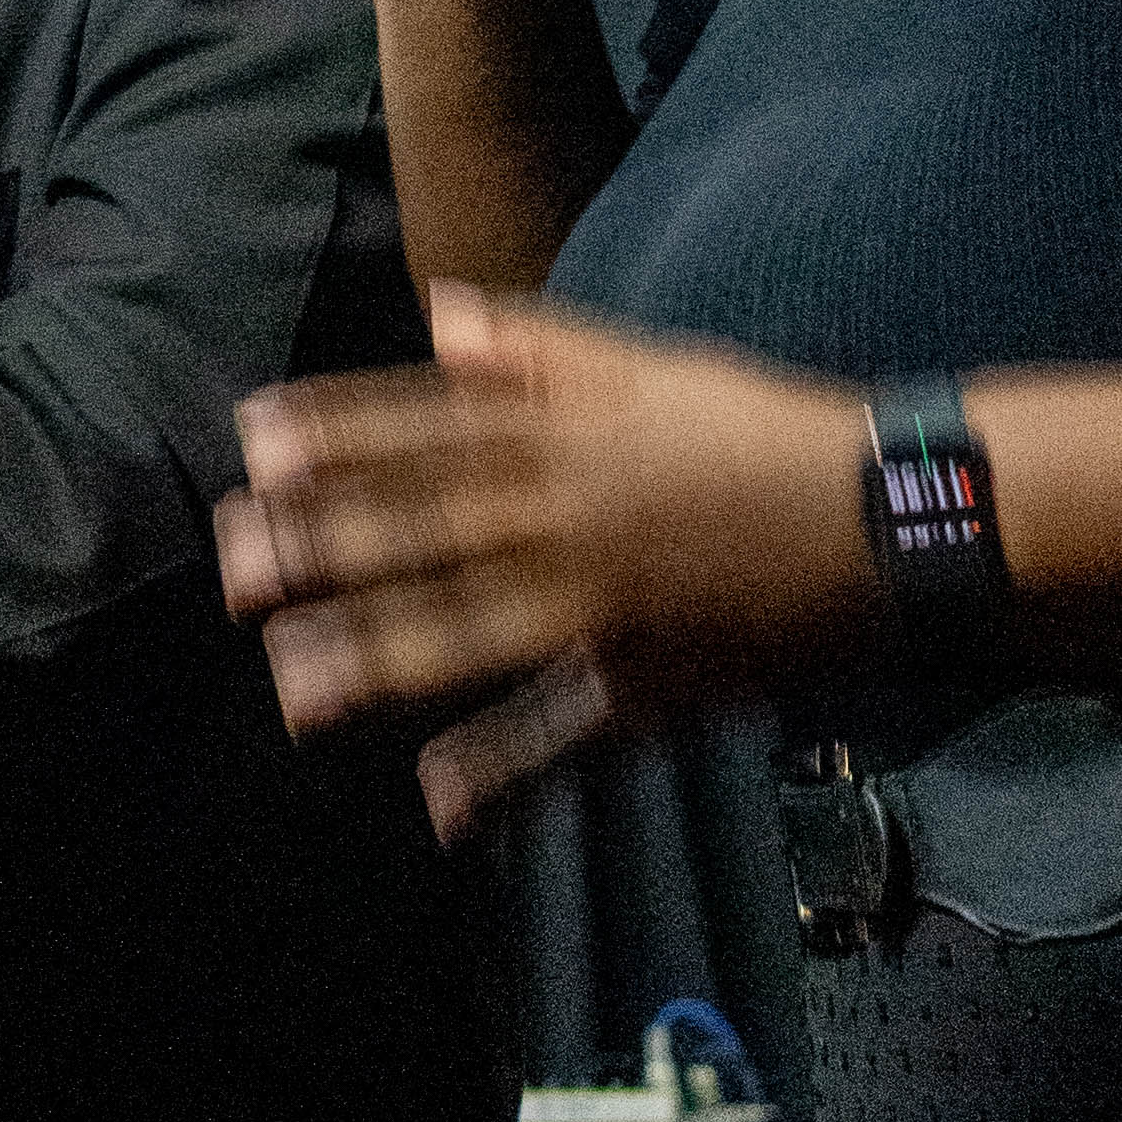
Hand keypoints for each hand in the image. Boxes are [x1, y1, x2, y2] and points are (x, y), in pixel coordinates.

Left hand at [216, 284, 881, 837]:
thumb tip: (439, 318)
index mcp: (572, 435)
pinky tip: (434, 804)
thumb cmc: (759, 433)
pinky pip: (566, 737)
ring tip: (289, 686)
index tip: (255, 443)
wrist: (888, 520)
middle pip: (431, 531)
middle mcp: (576, 519)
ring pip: (474, 635)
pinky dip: (503, 772)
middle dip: (327, 550)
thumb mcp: (652, 366)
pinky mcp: (650, 686)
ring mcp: (609, 611)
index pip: (433, 427)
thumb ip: (539, 348)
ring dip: (377, 664)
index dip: (340, 434)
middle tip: (233, 568)